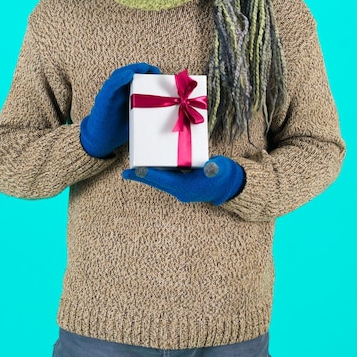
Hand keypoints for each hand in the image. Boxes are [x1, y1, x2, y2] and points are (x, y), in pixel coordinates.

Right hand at [80, 62, 160, 157]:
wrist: (100, 141)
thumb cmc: (119, 130)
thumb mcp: (138, 119)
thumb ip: (148, 112)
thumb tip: (168, 111)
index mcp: (126, 95)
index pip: (137, 79)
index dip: (148, 74)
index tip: (161, 75)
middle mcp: (117, 92)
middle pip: (129, 74)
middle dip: (142, 69)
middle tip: (154, 70)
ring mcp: (109, 94)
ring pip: (120, 75)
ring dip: (132, 69)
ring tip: (143, 67)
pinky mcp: (102, 99)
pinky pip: (111, 86)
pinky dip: (119, 79)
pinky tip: (128, 75)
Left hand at [123, 155, 244, 204]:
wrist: (230, 185)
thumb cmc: (224, 176)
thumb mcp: (221, 169)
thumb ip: (215, 168)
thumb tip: (211, 167)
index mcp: (187, 188)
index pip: (164, 180)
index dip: (150, 174)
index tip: (136, 170)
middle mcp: (180, 191)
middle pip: (157, 183)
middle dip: (142, 177)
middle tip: (125, 173)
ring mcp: (181, 189)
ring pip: (160, 181)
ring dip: (148, 175)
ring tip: (134, 169)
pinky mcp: (183, 184)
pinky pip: (166, 179)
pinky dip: (157, 173)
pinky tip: (151, 165)